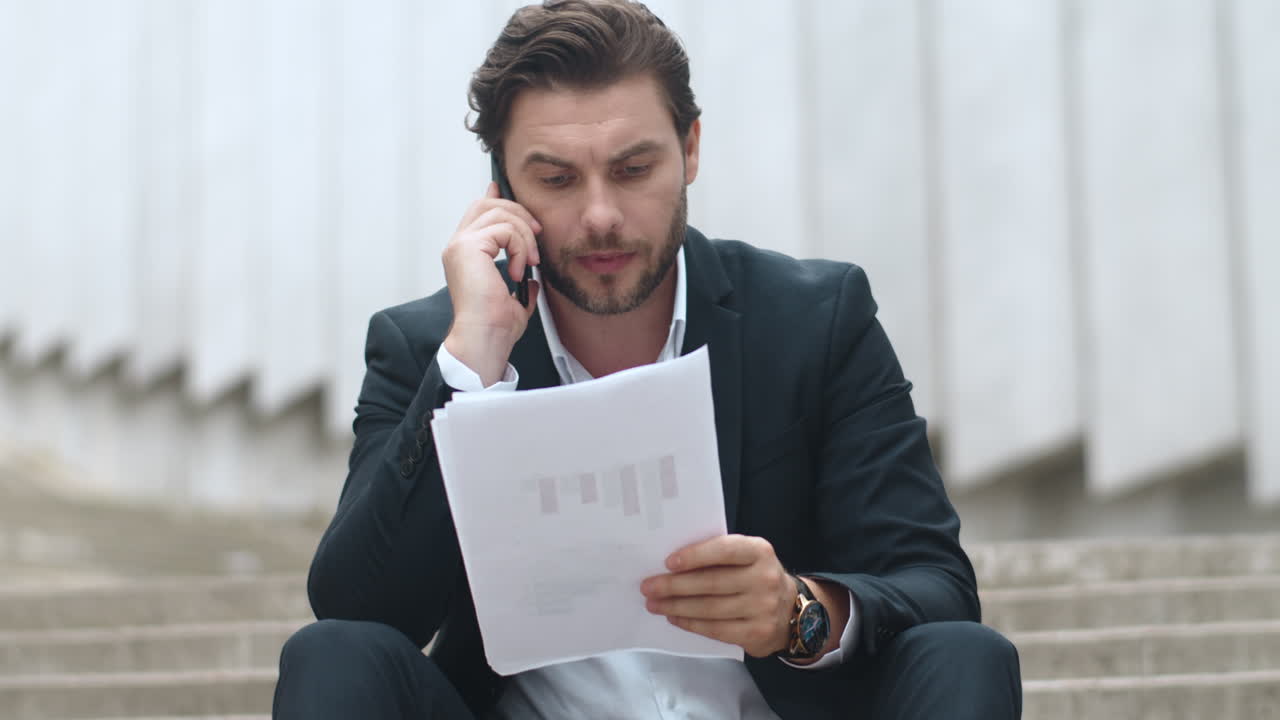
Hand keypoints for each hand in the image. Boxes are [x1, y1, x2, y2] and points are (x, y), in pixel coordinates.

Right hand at [442, 182, 542, 385]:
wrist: (485, 339)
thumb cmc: (495, 328)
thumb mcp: (514, 301)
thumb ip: (519, 284)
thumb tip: (532, 280)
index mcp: (465, 255)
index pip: (477, 213)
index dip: (493, 198)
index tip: (500, 189)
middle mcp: (458, 246)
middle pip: (488, 204)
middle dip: (518, 213)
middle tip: (536, 235)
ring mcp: (461, 245)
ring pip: (500, 213)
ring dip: (524, 235)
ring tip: (529, 263)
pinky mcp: (469, 247)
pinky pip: (506, 230)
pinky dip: (521, 248)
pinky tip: (519, 269)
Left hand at [640, 534, 794, 657]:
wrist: (792, 611)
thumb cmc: (754, 576)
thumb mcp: (746, 558)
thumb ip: (719, 556)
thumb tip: (672, 564)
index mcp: (760, 551)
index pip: (725, 550)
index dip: (696, 556)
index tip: (668, 562)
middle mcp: (764, 578)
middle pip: (712, 583)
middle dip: (674, 586)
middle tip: (648, 587)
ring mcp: (763, 608)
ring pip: (710, 608)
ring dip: (676, 607)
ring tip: (655, 604)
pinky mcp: (757, 632)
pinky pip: (716, 629)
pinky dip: (691, 624)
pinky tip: (675, 618)